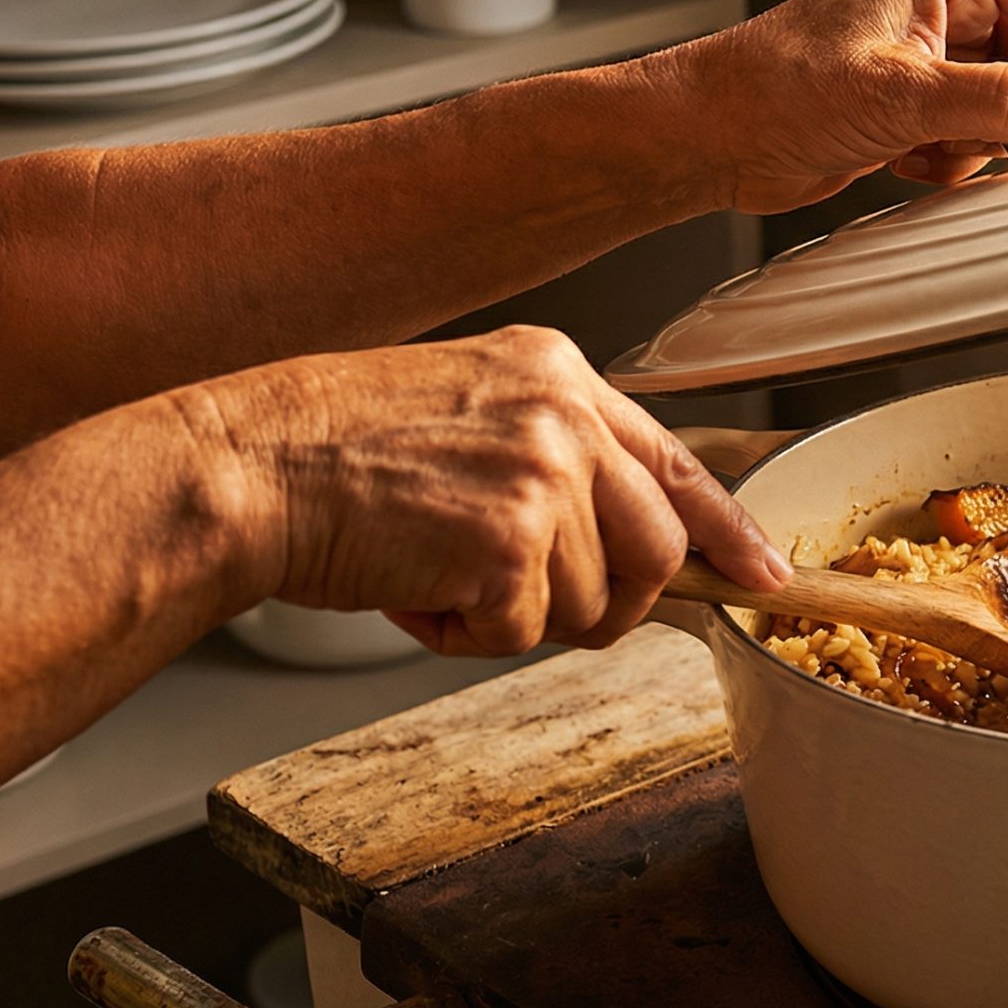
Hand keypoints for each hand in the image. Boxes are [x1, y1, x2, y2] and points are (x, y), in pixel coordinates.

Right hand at [208, 326, 786, 654]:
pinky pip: (524, 632)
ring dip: (511, 616)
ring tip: (433, 567)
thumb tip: (626, 546)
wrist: (242, 465)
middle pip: (659, 551)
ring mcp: (545, 473)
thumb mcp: (467, 418)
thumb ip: (553, 462)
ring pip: (590, 604)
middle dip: (609, 603)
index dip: (730, 532)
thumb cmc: (329, 452)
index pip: (679, 464)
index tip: (765, 574)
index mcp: (559, 373)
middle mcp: (567, 413)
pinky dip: (463, 633)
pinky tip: (409, 583)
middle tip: (526, 603)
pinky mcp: (511, 539)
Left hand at [651, 0, 1007, 214]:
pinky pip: (976, 130)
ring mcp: (927, 52)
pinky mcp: (912, 100)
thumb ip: (1002, 103)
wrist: (710, 137)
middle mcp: (939, 2)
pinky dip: (960, 157)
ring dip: (993, 138)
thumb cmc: (774, 90)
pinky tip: (913, 162)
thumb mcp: (903, 97)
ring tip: (944, 151)